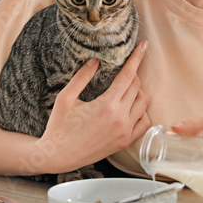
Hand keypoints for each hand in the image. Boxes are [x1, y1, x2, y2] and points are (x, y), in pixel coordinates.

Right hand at [35, 41, 150, 174]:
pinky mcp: (124, 142)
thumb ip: (82, 77)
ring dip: (137, 93)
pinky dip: (142, 112)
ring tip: (124, 90)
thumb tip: (95, 61)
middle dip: (132, 75)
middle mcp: (120, 118)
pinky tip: (130, 108)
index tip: (143, 46)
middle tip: (122, 71)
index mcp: (106, 105)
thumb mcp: (66, 98)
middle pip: (137, 87)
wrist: (58, 156)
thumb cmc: (59, 126)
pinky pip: (144, 123)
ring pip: (144, 104)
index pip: (128, 76)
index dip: (136, 58)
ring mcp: (124, 132)